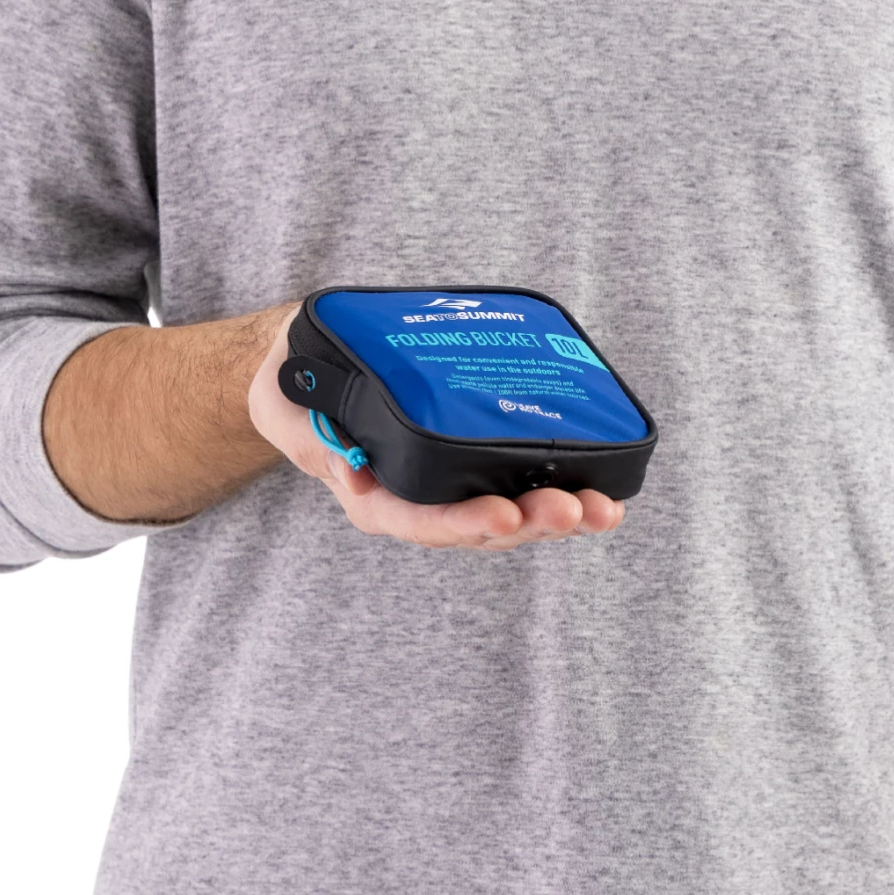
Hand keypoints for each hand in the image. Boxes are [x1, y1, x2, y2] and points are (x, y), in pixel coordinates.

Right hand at [248, 308, 626, 551]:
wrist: (310, 366)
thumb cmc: (298, 383)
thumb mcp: (288, 401)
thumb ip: (314, 427)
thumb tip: (353, 468)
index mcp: (371, 495)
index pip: (418, 521)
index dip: (462, 523)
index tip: (505, 514)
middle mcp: (417, 501)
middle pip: (479, 528)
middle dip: (531, 522)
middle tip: (575, 508)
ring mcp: (452, 486)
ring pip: (512, 515)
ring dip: (561, 515)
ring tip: (604, 509)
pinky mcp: (478, 463)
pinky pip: (523, 484)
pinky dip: (565, 488)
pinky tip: (605, 487)